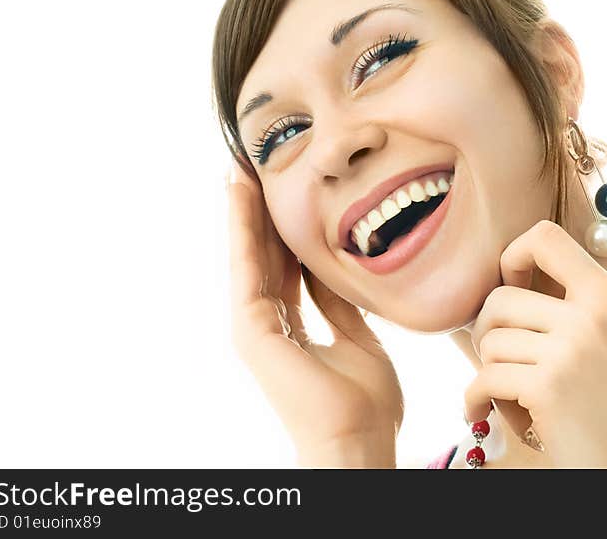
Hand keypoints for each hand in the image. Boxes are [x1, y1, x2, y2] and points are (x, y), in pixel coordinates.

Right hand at [227, 159, 403, 466]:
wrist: (358, 439)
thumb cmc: (366, 403)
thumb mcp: (359, 339)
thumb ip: (340, 305)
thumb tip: (335, 272)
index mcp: (293, 328)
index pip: (286, 267)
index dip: (284, 229)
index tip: (285, 191)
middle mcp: (269, 324)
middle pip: (264, 255)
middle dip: (260, 212)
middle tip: (253, 166)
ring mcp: (255, 326)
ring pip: (249, 255)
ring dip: (244, 209)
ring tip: (240, 167)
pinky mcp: (249, 328)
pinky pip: (247, 266)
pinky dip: (242, 227)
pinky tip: (240, 193)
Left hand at [464, 220, 606, 466]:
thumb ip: (569, 311)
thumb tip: (498, 286)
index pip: (545, 236)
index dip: (512, 256)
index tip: (511, 290)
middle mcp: (594, 315)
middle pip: (500, 297)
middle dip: (487, 333)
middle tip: (499, 362)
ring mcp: (572, 350)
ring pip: (489, 341)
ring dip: (489, 375)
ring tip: (513, 399)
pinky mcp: (549, 388)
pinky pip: (483, 379)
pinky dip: (474, 401)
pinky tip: (482, 414)